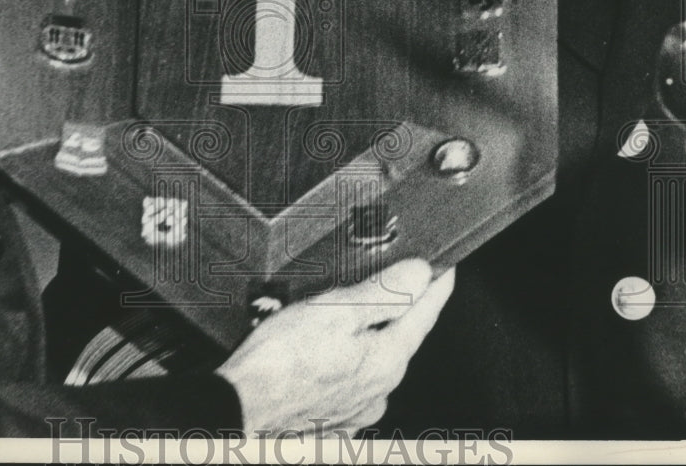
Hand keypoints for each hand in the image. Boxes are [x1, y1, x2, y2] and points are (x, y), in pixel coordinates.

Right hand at [217, 260, 454, 437]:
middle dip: (400, 308)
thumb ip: (383, 292)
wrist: (239, 411)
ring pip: (373, 361)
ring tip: (348, 312)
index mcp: (386, 360)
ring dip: (369, 336)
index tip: (445, 265)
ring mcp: (356, 409)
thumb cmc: (279, 363)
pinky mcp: (332, 421)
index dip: (437, 284)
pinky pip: (349, 382)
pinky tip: (325, 351)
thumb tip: (420, 273)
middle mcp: (379, 390)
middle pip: (401, 337)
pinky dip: (346, 362)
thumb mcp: (333, 311)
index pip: (425, 314)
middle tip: (395, 278)